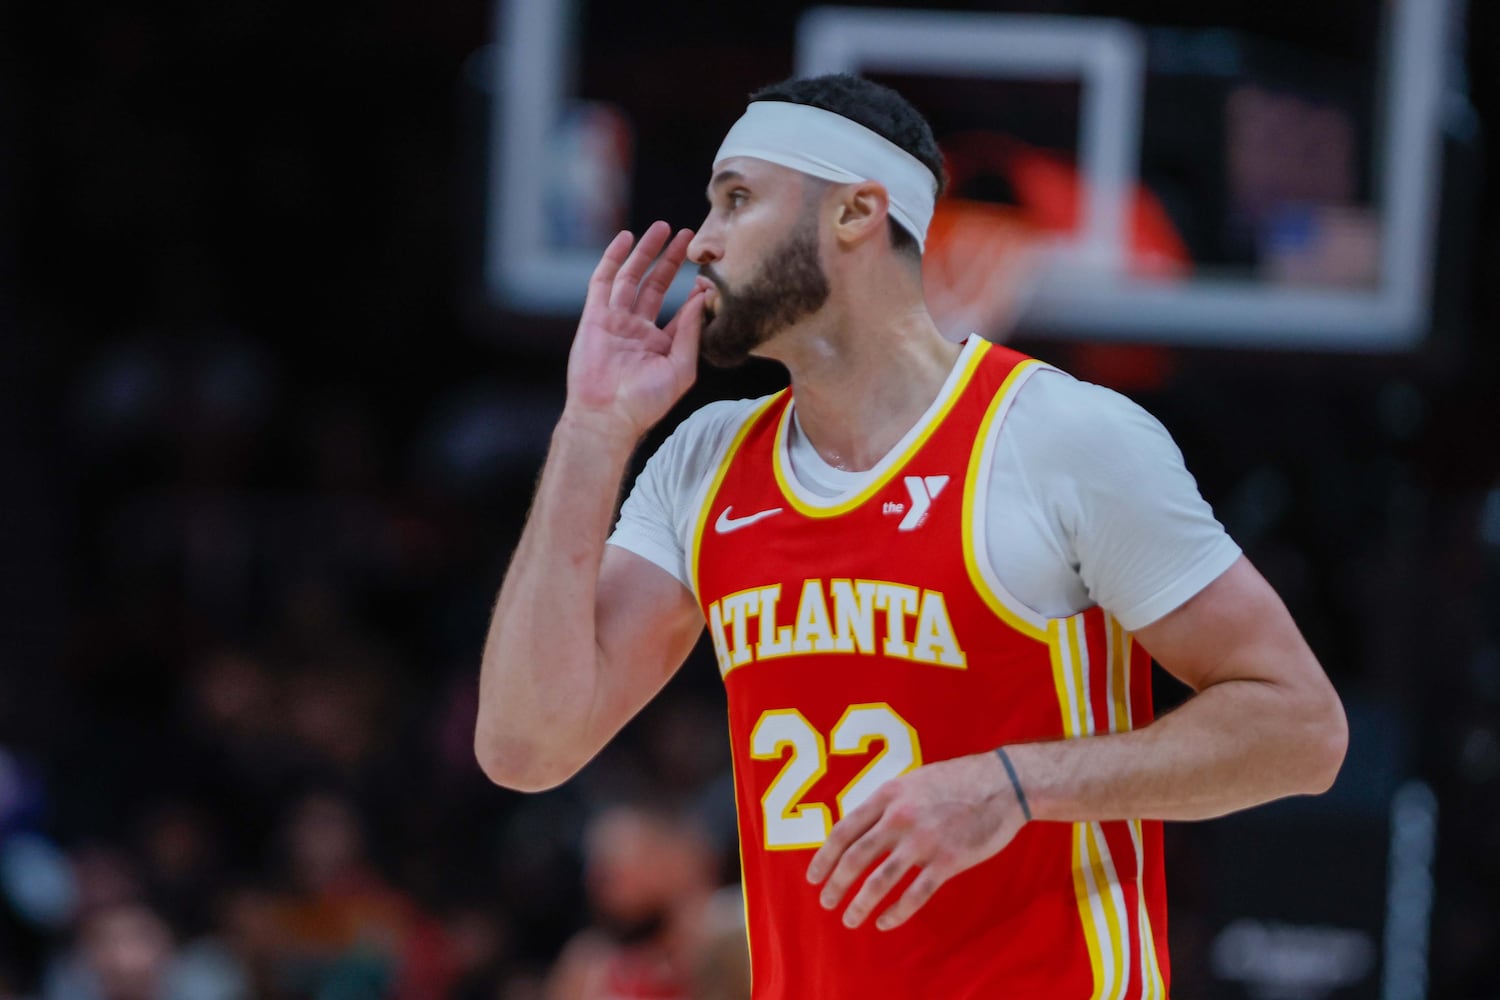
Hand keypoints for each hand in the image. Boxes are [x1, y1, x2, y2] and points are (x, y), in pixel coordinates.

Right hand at [563, 221, 707, 443]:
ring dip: (647, 252)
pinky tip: (627, 238)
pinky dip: (613, 258)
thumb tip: (703, 299)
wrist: (607, 416)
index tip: (709, 272)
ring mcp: (615, 320)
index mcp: (660, 344)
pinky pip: (603, 281)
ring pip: (632, 277)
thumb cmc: (646, 402)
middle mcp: (638, 329)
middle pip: (656, 285)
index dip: (694, 291)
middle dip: (671, 261)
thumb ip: (691, 331)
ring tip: (663, 229)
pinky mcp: (594, 316)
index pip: (680, 310)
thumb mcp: (681, 367)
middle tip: (689, 236)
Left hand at [805, 751, 1027, 930]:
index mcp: (888, 795)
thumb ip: (886, 803)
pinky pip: (915, 894)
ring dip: (860, 904)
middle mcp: (900, 818)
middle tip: (826, 902)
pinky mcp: (948, 861)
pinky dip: (896, 913)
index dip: (824, 857)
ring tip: (849, 919)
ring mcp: (924, 841)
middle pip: (855, 858)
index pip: (844, 830)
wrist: (1003, 783)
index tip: (813, 877)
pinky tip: (884, 923)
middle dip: (836, 884)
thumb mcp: (912, 780)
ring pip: (880, 880)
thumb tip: (859, 829)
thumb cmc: (956, 780)